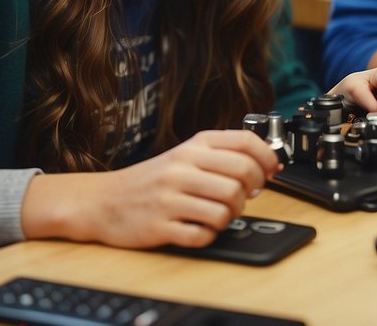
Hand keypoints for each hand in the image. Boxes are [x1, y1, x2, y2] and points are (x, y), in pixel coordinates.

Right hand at [21, 130, 279, 249]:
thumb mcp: (184, 155)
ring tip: (217, 215)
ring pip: (227, 208)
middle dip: (251, 192)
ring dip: (230, 217)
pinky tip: (199, 229)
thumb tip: (266, 164)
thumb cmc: (151, 180)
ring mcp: (171, 196)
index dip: (267, 158)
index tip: (272, 171)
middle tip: (243, 198)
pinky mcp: (161, 225)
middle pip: (242, 176)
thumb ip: (220, 155)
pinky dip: (208, 236)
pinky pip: (203, 235)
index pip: (245, 142)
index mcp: (193, 146)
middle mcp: (182, 167)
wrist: (104, 200)